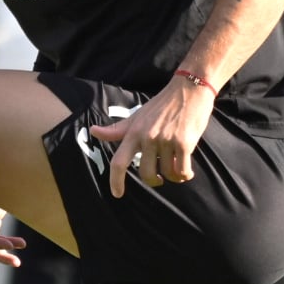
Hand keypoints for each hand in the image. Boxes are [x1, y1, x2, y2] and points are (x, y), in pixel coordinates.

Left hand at [87, 77, 213, 198]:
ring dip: (173, 176)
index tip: (117, 194)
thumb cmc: (161, 105)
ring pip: (167, 173)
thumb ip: (117, 130)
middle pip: (146, 173)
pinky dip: (185, 175)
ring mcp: (166, 140)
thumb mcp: (137, 117)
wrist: (189, 89)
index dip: (115, 181)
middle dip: (153, 181)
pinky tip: (187, 172)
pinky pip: (182, 170)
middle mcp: (148, 137)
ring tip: (176, 169)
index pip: (119, 162)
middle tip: (158, 179)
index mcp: (134, 132)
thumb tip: (93, 131)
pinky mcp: (184, 142)